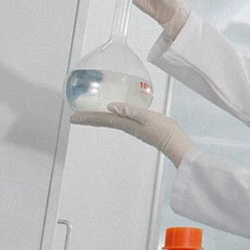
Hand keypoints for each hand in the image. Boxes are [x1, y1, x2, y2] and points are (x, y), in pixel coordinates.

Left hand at [70, 103, 194, 165]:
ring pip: (109, 121)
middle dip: (88, 118)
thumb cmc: (165, 131)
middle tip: (75, 117)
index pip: (102, 119)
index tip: (73, 117)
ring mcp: (132, 128)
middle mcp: (126, 126)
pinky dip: (110, 117)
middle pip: (102, 121)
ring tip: (88, 115)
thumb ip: (130, 110)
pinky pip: (118, 120)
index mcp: (126, 123)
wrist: (176, 143)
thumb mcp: (148, 117)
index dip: (87, 117)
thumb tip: (111, 106)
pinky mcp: (139, 127)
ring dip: (97, 118)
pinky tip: (113, 114)